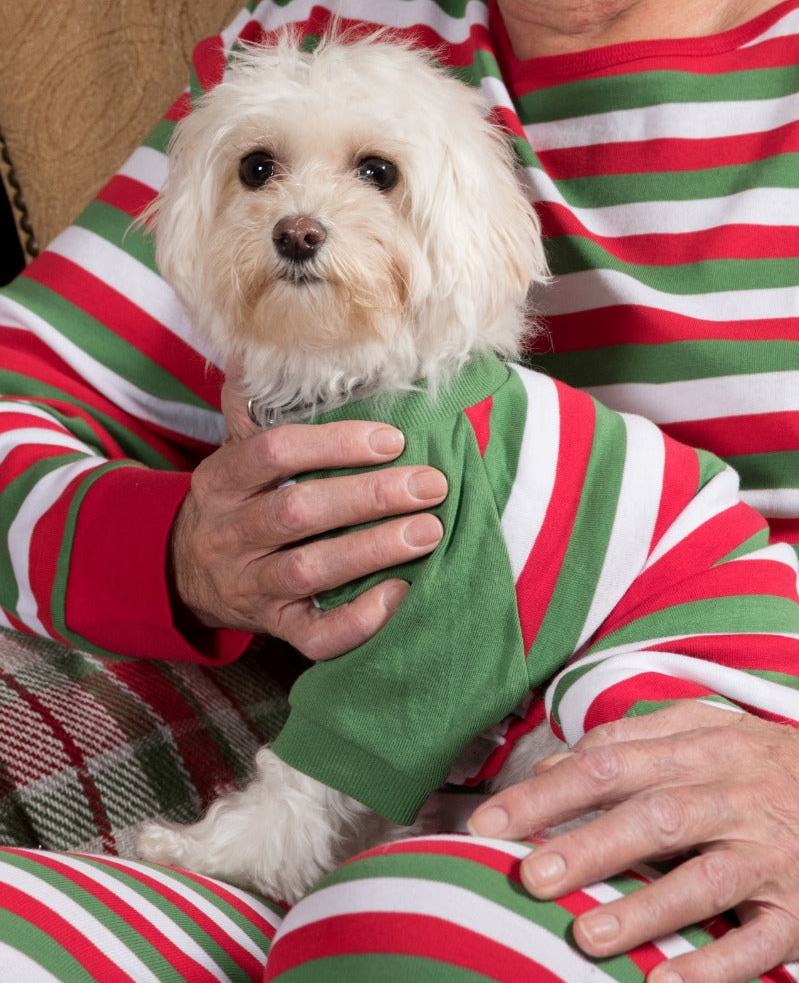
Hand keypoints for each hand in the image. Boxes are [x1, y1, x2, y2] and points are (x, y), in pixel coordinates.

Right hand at [169, 367, 446, 658]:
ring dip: (373, 550)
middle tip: (430, 484)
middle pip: (298, 513)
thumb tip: (257, 346)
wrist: (185, 573)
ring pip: (309, 571)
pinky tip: (399, 594)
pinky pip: (314, 636)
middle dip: (369, 497)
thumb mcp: (232, 451)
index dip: (333, 444)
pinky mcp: (274, 627)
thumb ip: (252, 405)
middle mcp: (231, 534)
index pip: (273, 453)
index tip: (392, 439)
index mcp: (223, 480)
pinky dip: (358, 620)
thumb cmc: (234, 501)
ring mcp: (250, 585)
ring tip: (430, 531)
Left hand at [469, 702, 798, 982]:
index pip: (614, 762)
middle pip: (654, 817)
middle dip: (586, 846)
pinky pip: (756, 944)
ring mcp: (772, 857)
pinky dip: (710, 965)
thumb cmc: (779, 767)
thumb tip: (562, 759)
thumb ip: (641, 739)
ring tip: (584, 936)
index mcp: (708, 749)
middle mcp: (738, 798)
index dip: (550, 790)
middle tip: (528, 875)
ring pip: (702, 882)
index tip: (493, 821)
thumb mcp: (717, 731)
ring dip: (642, 910)